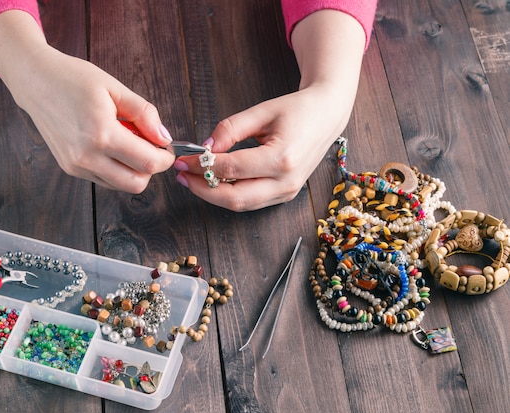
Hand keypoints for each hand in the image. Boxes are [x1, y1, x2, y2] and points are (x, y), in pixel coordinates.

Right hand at [0, 11, 174, 192]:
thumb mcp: (115, 88)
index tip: (167, 148)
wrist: (34, 81)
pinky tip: (112, 146)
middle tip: (151, 147)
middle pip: (136, 183)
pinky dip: (117, 169)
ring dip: (133, 170)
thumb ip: (144, 114)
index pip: (147, 163)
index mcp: (101, 134)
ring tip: (127, 141)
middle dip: (151, 168)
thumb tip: (164, 138)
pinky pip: (105, 180)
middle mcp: (86, 156)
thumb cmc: (73, 79)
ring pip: (121, 185)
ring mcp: (76, 165)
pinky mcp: (70, 168)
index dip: (165, 158)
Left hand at [174, 85, 350, 210]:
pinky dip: (228, 194)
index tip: (182, 158)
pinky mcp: (285, 195)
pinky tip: (213, 181)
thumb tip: (204, 147)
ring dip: (212, 195)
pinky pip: (250, 202)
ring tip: (191, 179)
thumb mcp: (262, 111)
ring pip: (241, 205)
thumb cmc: (298, 110)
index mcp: (282, 158)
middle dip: (202, 189)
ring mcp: (287, 192)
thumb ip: (230, 129)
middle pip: (234, 198)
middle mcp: (286, 181)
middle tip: (181, 175)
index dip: (201, 166)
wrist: (327, 116)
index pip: (231, 168)